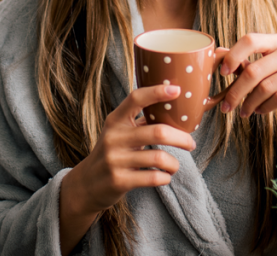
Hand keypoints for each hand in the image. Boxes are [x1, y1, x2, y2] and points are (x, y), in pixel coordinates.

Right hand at [59, 84, 195, 253]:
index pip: (136, 99)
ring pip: (159, 158)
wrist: (86, 185)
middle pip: (158, 132)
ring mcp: (115, 160)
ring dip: (173, 164)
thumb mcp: (119, 133)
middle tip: (190, 143)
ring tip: (174, 166)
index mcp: (115, 120)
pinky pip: (153, 178)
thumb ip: (142, 122)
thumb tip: (177, 109)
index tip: (177, 90)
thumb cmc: (112, 153)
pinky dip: (165, 177)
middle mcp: (113, 138)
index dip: (157, 92)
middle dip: (181, 138)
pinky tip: (164, 176)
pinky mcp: (119, 181)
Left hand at [218, 33, 276, 120]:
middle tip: (226, 107)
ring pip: (265, 87)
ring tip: (244, 111)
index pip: (251, 40)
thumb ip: (246, 64)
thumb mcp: (267, 73)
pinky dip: (265, 108)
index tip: (222, 73)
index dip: (233, 55)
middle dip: (236, 91)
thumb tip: (218, 54)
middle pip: (254, 70)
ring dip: (249, 103)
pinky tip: (260, 111)